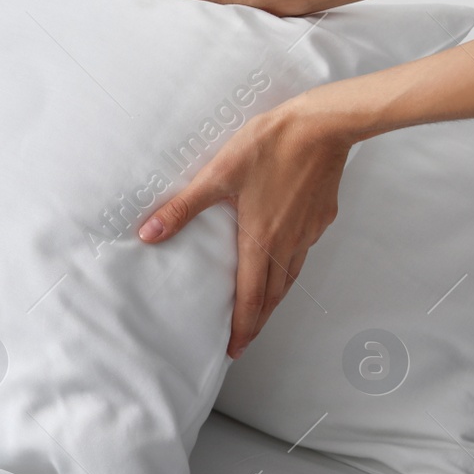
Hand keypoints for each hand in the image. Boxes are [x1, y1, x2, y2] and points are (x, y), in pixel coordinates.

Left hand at [137, 96, 352, 356]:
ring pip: (290, 276)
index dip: (243, 327)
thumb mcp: (219, 173)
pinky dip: (289, 268)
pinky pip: (303, 252)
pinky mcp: (321, 216)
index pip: (251, 297)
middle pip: (273, 295)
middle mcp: (288, 243)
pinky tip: (281, 259)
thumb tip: (149, 232)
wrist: (324, 124)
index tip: (235, 349)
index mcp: (261, 239)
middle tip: (244, 339)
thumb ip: (183, 207)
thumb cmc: (271, 146)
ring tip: (260, 309)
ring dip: (274, 297)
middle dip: (258, 321)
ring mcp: (308, 230)